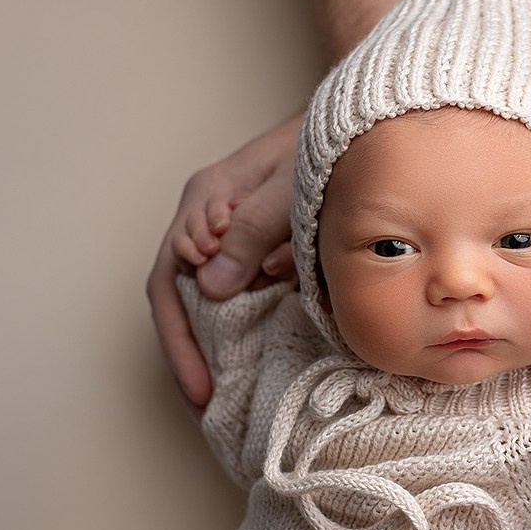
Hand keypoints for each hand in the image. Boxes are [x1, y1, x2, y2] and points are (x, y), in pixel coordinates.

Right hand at [146, 113, 299, 411]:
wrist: (358, 127)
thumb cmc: (322, 150)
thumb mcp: (287, 191)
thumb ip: (251, 232)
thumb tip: (212, 286)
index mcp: (204, 202)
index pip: (172, 280)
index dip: (181, 336)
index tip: (204, 383)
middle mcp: (207, 218)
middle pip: (179, 294)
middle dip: (187, 352)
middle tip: (205, 403)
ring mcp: (230, 232)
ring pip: (203, 296)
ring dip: (207, 343)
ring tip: (218, 394)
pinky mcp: (258, 243)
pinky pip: (234, 289)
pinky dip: (234, 325)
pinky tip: (243, 359)